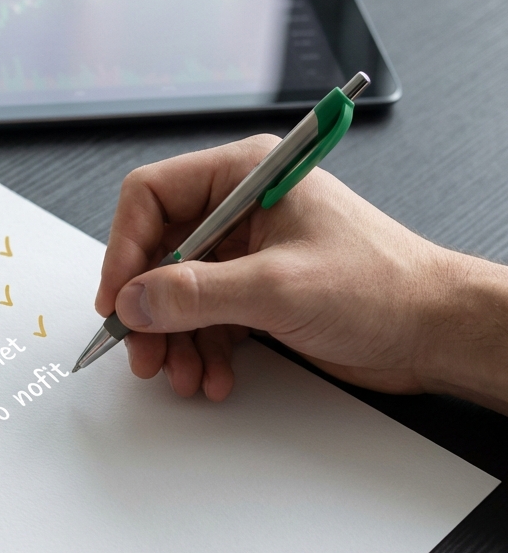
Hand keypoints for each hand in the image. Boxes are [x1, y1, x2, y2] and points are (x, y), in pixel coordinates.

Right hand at [97, 136, 507, 412]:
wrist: (434, 332)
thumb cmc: (384, 286)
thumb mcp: (278, 286)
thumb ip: (196, 293)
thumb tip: (134, 300)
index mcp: (246, 176)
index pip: (152, 196)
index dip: (125, 248)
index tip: (118, 298)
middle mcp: (241, 210)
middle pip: (159, 252)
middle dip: (149, 307)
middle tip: (142, 349)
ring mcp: (248, 254)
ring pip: (178, 293)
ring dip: (174, 339)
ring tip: (182, 374)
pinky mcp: (256, 293)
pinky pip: (205, 319)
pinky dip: (202, 351)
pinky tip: (214, 375)